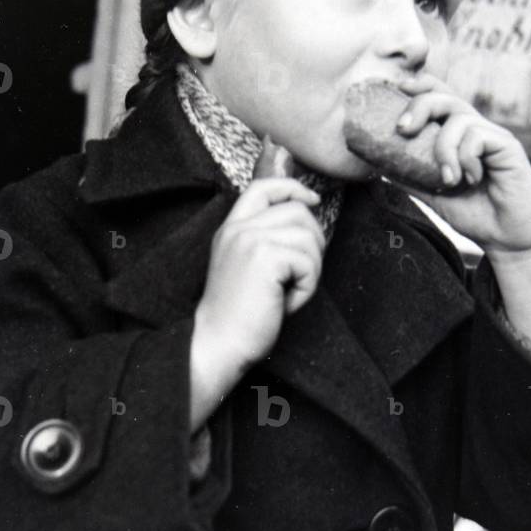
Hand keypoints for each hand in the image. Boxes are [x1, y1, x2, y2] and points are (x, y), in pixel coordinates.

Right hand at [194, 176, 325, 377]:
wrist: (218, 344)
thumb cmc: (237, 316)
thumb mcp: (245, 267)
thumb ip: (264, 241)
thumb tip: (304, 220)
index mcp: (231, 229)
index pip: (263, 187)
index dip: (293, 188)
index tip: (312, 199)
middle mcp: (238, 228)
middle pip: (298, 212)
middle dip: (312, 243)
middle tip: (299, 276)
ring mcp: (250, 239)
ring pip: (308, 237)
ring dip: (310, 270)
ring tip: (288, 293)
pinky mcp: (265, 257)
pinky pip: (308, 262)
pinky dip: (307, 287)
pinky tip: (286, 303)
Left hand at [396, 73, 530, 257]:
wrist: (507, 238)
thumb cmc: (475, 214)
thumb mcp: (433, 194)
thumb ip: (411, 177)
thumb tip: (378, 165)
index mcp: (458, 135)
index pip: (439, 96)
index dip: (419, 87)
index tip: (397, 88)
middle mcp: (475, 129)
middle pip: (445, 98)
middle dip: (419, 107)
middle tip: (402, 130)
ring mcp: (492, 136)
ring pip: (459, 118)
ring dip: (443, 149)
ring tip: (446, 180)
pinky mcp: (507, 146)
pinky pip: (477, 137)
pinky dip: (465, 159)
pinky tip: (470, 180)